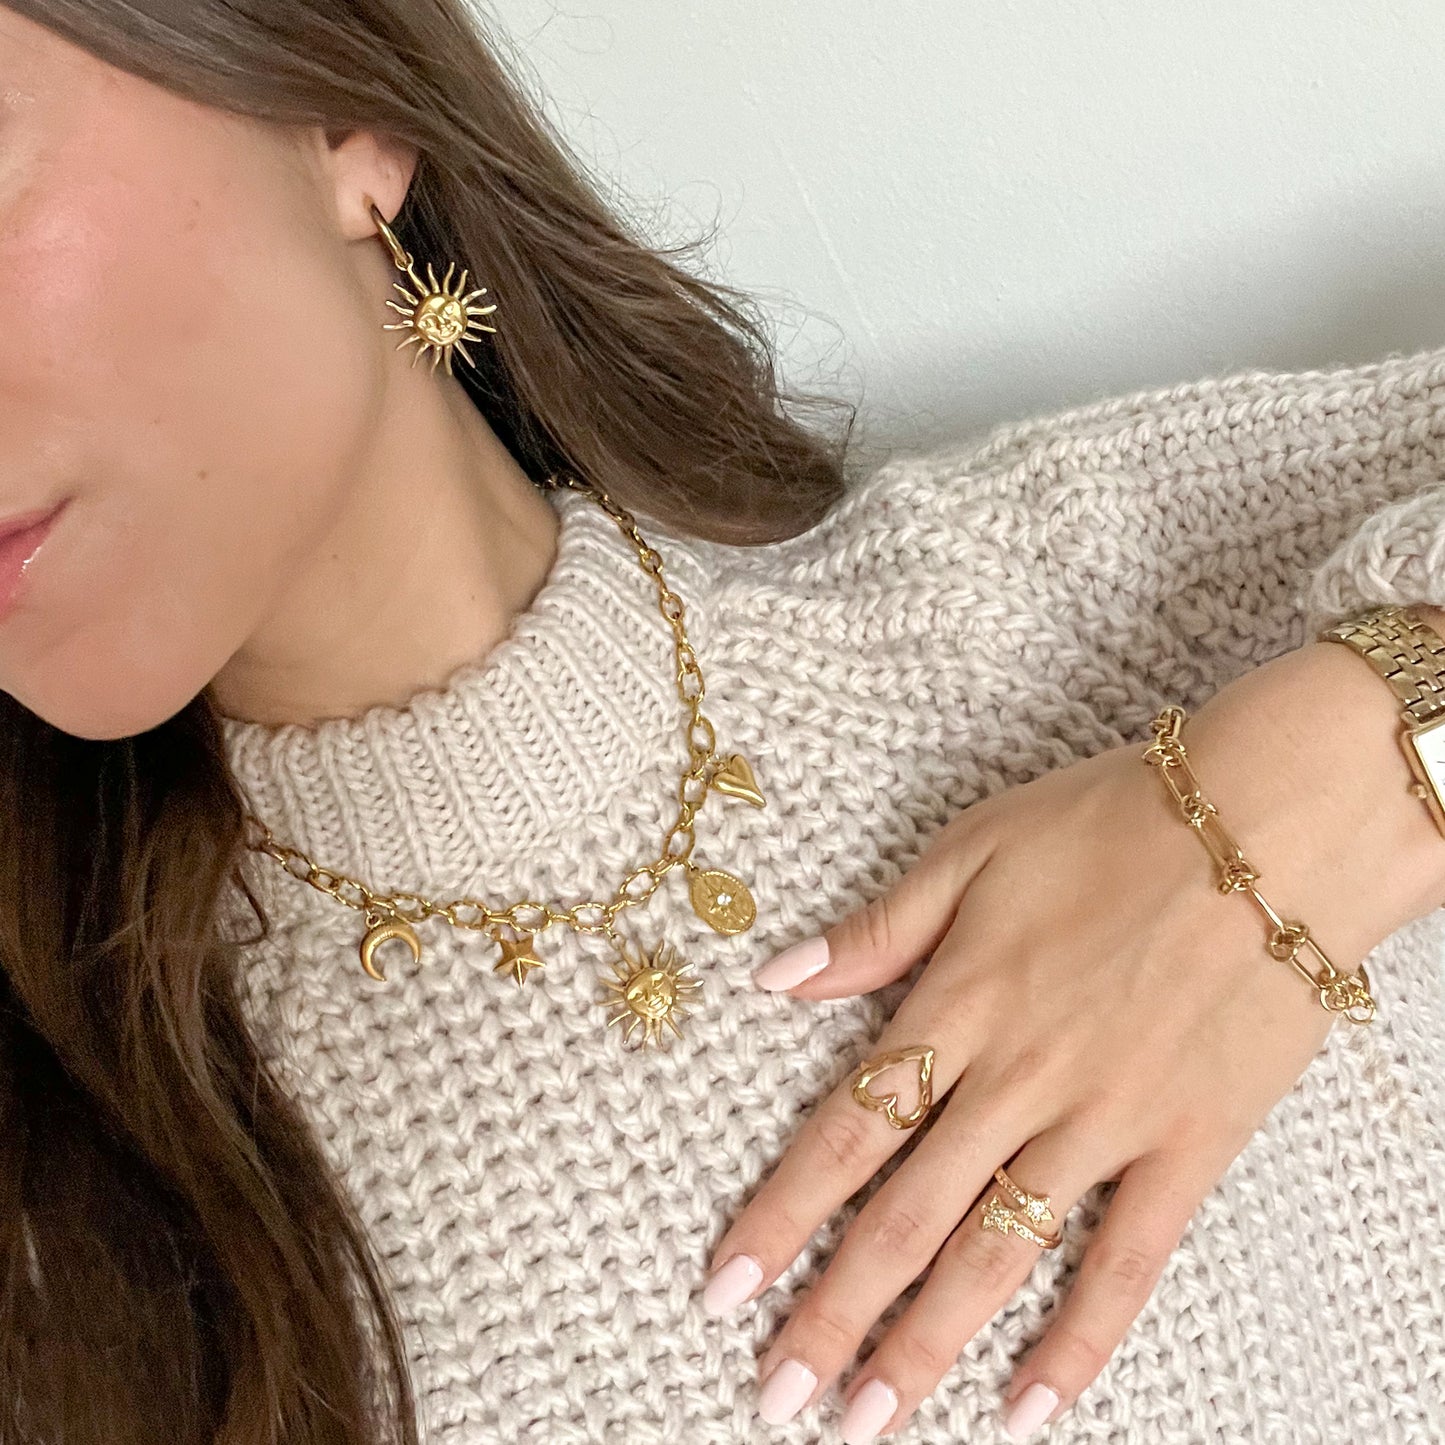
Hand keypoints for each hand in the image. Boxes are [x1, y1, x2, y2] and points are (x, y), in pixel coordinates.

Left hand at [699, 630, 1444, 1441]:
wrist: (1271, 823)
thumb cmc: (1111, 823)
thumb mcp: (973, 848)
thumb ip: (876, 930)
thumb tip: (775, 980)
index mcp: (958, 1004)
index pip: (848, 1131)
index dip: (780, 1216)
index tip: (724, 1289)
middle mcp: (1018, 1078)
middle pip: (905, 1217)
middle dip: (834, 1313)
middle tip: (779, 1398)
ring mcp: (1106, 1120)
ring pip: (998, 1254)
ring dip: (926, 1346)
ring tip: (868, 1423)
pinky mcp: (1188, 1144)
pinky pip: (1128, 1261)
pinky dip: (1080, 1340)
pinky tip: (1032, 1408)